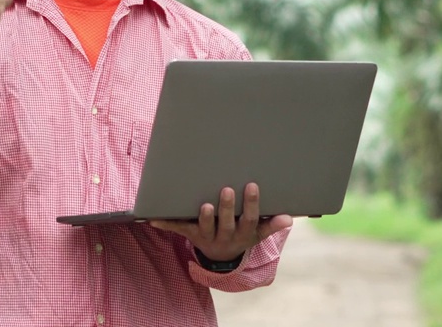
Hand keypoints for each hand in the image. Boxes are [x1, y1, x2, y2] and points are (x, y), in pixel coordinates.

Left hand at [149, 183, 292, 262]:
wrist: (222, 257)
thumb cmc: (242, 234)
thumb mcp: (257, 233)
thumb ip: (271, 225)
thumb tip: (289, 218)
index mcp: (242, 234)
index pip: (249, 220)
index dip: (251, 204)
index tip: (252, 185)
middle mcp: (225, 237)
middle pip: (226, 224)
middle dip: (227, 209)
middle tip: (227, 190)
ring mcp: (206, 237)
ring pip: (204, 229)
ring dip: (204, 218)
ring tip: (205, 206)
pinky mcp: (190, 234)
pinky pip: (178, 229)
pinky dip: (165, 223)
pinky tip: (152, 217)